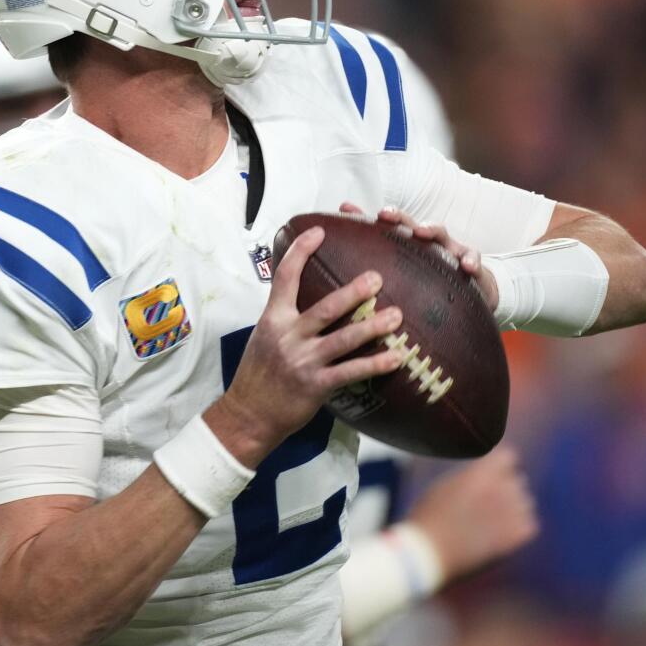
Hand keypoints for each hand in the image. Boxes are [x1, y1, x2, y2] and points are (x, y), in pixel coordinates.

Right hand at [208, 225, 405, 464]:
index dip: (300, 252)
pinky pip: (351, 372)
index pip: (285, 278)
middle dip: (354, 292)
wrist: (248, 414)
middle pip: (325, 308)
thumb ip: (285, 316)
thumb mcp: (264, 336)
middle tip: (377, 278)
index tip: (318, 231)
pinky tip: (396, 358)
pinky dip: (375, 364)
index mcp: (274, 319)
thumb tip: (306, 294)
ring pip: (343, 339)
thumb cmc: (258, 374)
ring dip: (373, 326)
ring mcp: (303, 361)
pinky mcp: (316, 385)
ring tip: (397, 315)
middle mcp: (288, 336)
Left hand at [339, 202, 498, 312]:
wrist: (474, 291)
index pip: (387, 226)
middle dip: (397, 217)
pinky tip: (467, 266)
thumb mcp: (407, 271)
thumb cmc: (434, 279)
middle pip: (410, 223)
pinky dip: (471, 261)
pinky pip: (473, 261)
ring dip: (431, 229)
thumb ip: (379, 259)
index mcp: (410, 243)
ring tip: (422, 232)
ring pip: (441, 235)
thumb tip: (347, 248)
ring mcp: (451, 251)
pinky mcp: (472, 266)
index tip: (347, 209)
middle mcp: (429, 242)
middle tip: (384, 214)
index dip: (363, 218)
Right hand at [407, 445, 537, 580]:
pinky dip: (518, 529)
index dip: (499, 468)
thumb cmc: (430, 516)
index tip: (490, 478)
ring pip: (525, 503)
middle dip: (505, 489)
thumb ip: (472, 476)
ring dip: (512, 509)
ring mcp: (511, 512)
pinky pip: (530, 525)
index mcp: (482, 472)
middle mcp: (501, 488)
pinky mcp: (516, 535)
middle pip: (518, 481)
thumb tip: (487, 475)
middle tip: (486, 505)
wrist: (429, 551)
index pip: (509, 457)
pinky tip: (499, 536)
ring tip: (491, 522)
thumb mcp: (445, 484)